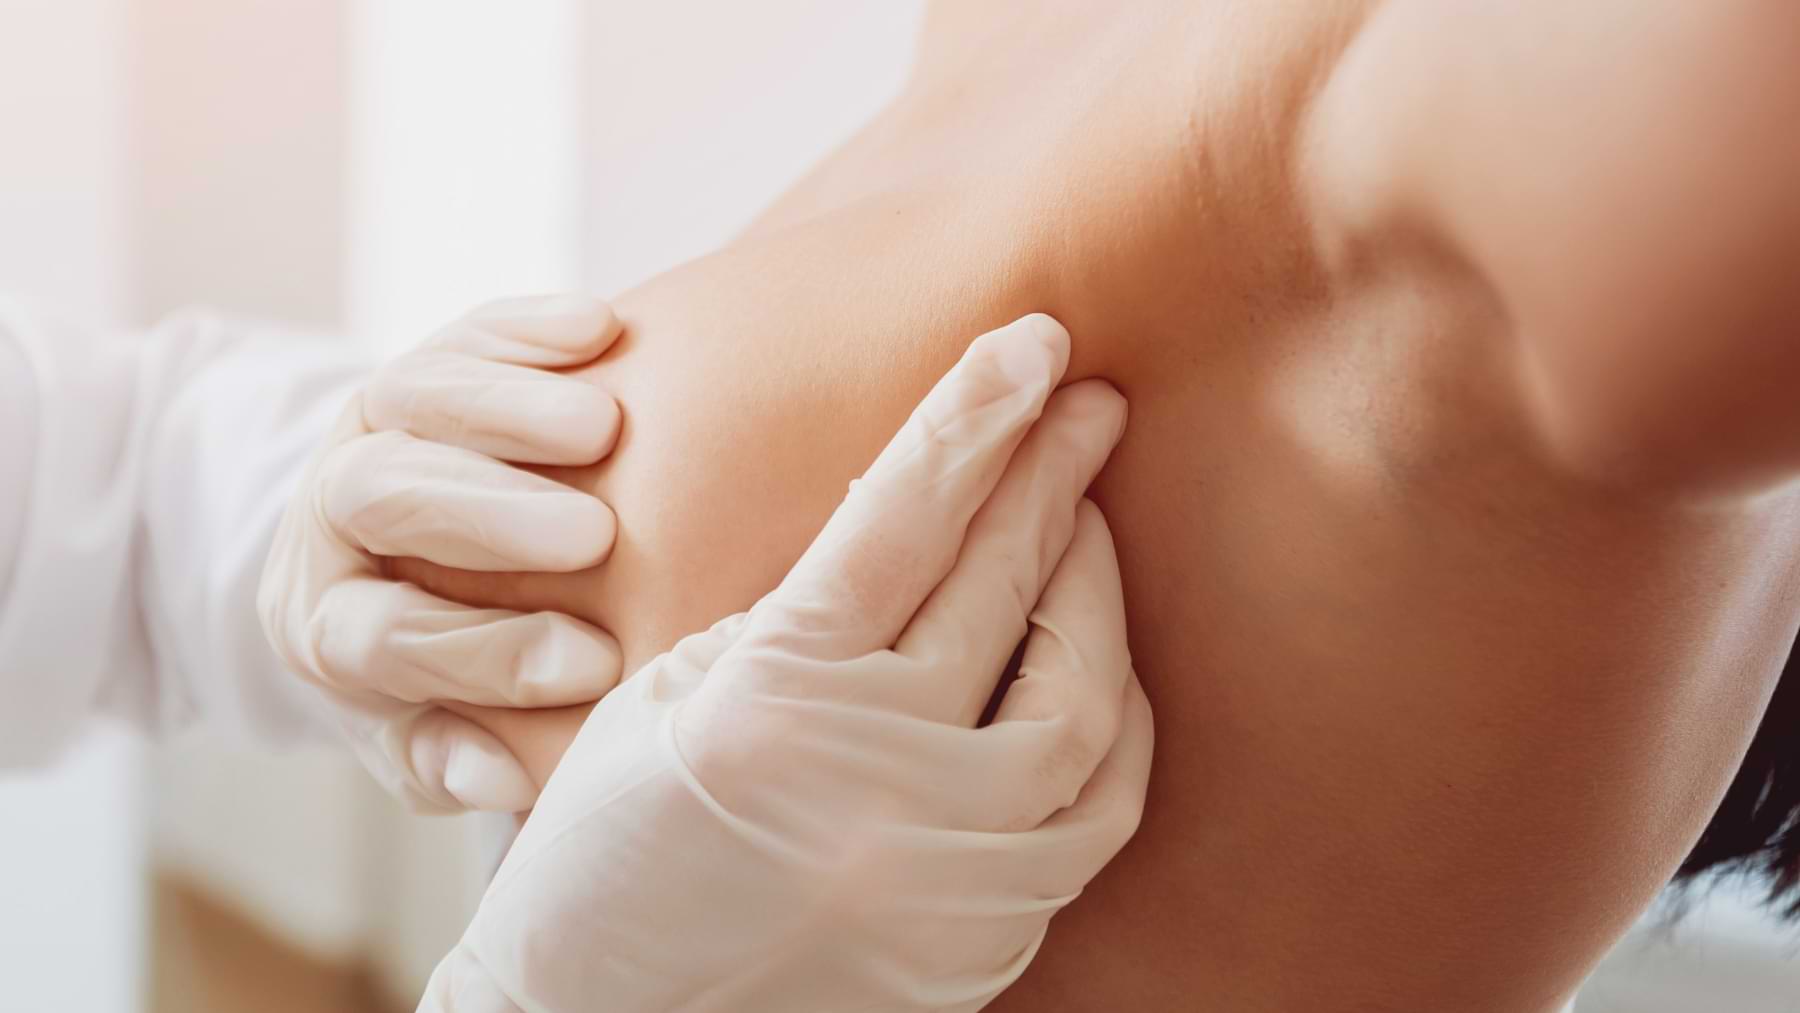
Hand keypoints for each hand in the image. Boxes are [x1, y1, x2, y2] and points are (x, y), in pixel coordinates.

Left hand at [259, 295, 626, 811]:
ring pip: (414, 398)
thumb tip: (499, 776)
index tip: (597, 664)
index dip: (486, 653)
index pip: (381, 636)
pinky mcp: (439, 357)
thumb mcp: (450, 735)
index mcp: (328, 625)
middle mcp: (337, 516)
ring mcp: (380, 424)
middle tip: (596, 537)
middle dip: (485, 518)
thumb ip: (467, 760)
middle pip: (379, 499)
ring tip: (605, 430)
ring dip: (506, 411)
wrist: (459, 562)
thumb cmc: (475, 670)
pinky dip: (529, 329)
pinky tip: (599, 329)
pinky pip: (471, 329)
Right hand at [421, 314, 1152, 1010]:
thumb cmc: (605, 858)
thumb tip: (905, 528)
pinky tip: (1100, 661)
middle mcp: (879, 772)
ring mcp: (950, 859)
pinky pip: (1101, 802)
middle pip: (1003, 581)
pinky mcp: (989, 928)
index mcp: (775, 695)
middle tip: (1088, 399)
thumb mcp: (661, 702)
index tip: (1032, 338)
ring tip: (1085, 521)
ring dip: (1094, 586)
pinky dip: (1114, 716)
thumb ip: (786, 618)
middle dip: (1051, 470)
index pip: (902, 515)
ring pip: (1080, 688)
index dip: (972, 413)